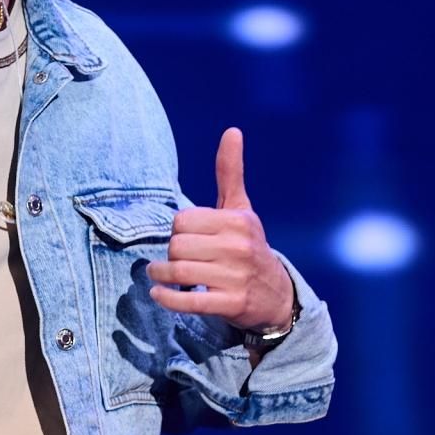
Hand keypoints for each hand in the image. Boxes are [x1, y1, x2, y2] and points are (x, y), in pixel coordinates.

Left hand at [145, 127, 295, 334]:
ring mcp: (235, 277)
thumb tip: (232, 130)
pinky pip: (188, 301)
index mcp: (238, 220)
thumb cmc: (248, 246)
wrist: (275, 295)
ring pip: (179, 272)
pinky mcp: (230, 304)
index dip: (179, 230)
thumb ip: (230, 172)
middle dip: (171, 254)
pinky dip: (168, 298)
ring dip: (162, 276)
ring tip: (160, 276)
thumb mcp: (241, 209)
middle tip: (179, 259)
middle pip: (177, 246)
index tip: (189, 238)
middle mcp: (238, 247)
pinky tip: (159, 294)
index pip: (182, 221)